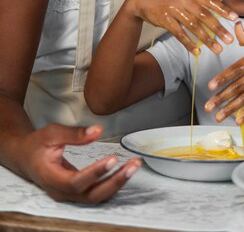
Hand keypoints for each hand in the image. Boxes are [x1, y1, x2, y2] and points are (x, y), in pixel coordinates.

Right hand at [16, 124, 140, 202]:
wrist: (25, 157)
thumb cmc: (37, 145)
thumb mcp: (52, 133)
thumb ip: (74, 133)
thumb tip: (97, 131)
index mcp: (52, 178)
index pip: (76, 182)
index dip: (95, 172)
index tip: (112, 159)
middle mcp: (62, 191)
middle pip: (92, 195)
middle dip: (115, 181)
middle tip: (132, 165)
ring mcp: (70, 195)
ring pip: (97, 196)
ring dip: (117, 183)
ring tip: (134, 166)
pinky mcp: (77, 192)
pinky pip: (97, 192)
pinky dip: (112, 183)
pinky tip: (124, 171)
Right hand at [128, 0, 235, 53]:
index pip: (210, 1)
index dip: (223, 9)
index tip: (235, 18)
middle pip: (204, 15)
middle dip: (218, 29)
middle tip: (229, 40)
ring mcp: (174, 10)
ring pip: (193, 26)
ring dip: (206, 39)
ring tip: (217, 49)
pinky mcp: (165, 20)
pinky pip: (179, 34)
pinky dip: (188, 43)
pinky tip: (196, 52)